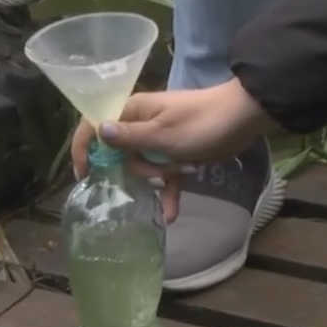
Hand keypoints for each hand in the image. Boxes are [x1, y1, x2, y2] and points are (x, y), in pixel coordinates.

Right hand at [70, 78, 272, 220]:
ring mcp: (158, 141)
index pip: (94, 126)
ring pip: (142, 169)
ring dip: (158, 178)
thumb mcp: (163, 134)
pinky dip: (169, 193)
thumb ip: (129, 138)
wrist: (243, 120)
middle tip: (159, 171)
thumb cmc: (201, 123)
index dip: (84, 149)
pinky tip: (172, 215)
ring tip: (179, 173)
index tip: (84, 175)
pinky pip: (164, 178)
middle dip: (137, 170)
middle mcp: (140, 125)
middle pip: (120, 156)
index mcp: (131, 112)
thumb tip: (98, 133)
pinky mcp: (175, 155)